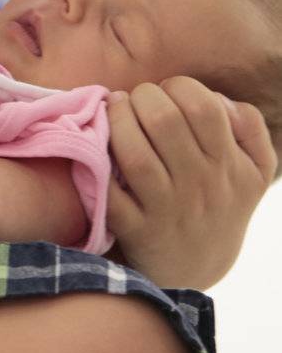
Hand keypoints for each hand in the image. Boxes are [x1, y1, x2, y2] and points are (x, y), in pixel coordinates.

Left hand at [106, 76, 276, 288]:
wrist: (197, 266)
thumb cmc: (220, 201)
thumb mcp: (254, 169)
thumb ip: (250, 126)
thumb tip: (220, 100)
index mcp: (229, 164)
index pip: (203, 106)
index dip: (178, 86)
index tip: (167, 93)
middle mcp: (200, 186)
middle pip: (163, 120)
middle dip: (142, 96)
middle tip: (135, 101)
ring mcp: (167, 209)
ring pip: (135, 154)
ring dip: (116, 121)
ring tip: (113, 111)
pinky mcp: (137, 231)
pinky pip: (111, 195)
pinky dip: (98, 166)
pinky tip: (97, 147)